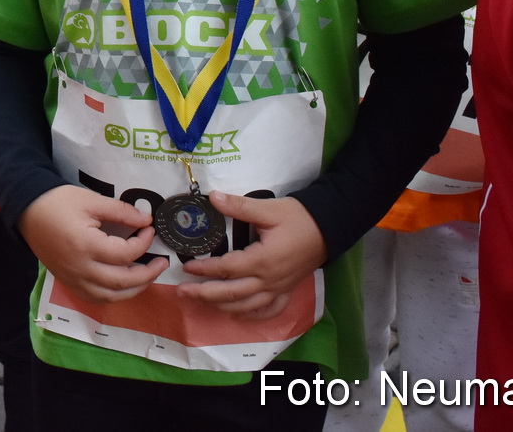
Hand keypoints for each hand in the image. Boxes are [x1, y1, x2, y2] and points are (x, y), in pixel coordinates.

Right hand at [18, 185, 165, 303]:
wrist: (28, 211)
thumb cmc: (59, 202)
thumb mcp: (91, 200)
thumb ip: (121, 211)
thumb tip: (146, 221)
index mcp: (86, 246)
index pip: (125, 254)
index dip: (143, 242)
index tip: (150, 229)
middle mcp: (80, 269)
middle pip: (122, 282)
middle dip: (147, 274)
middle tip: (162, 262)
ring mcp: (73, 279)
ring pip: (110, 297)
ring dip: (134, 290)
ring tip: (148, 276)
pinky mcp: (69, 283)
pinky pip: (95, 298)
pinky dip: (114, 295)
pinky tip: (124, 284)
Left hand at [177, 192, 325, 318]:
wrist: (329, 228)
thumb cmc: (299, 218)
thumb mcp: (268, 209)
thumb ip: (239, 206)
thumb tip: (213, 197)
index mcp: (262, 260)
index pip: (226, 269)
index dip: (205, 269)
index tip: (187, 267)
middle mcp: (269, 280)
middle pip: (231, 294)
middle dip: (204, 294)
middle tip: (183, 292)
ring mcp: (278, 289)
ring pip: (246, 306)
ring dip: (222, 306)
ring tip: (202, 302)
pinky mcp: (287, 291)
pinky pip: (268, 311)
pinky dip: (251, 315)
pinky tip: (237, 314)